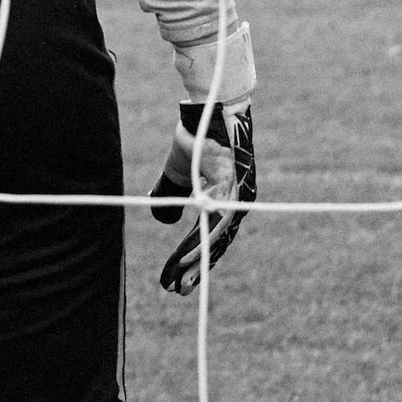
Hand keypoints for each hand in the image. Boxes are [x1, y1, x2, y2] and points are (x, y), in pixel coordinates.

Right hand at [149, 98, 255, 296]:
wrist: (206, 110)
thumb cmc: (195, 138)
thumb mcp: (178, 173)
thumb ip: (171, 195)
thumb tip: (163, 216)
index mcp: (225, 201)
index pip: (212, 239)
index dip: (196, 260)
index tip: (180, 282)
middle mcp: (236, 203)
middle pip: (216, 244)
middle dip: (195, 270)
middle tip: (178, 292)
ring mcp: (237, 196)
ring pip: (217, 239)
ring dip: (195, 262)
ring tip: (179, 282)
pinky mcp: (232, 186)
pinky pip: (218, 222)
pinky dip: (202, 242)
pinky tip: (188, 257)